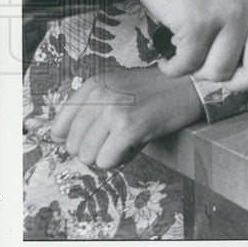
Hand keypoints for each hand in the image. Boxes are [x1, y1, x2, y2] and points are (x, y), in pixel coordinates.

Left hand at [51, 66, 202, 169]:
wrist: (189, 86)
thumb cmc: (155, 91)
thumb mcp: (117, 88)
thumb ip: (89, 107)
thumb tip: (58, 139)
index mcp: (94, 85)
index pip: (59, 127)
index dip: (73, 140)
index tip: (92, 139)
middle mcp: (100, 95)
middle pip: (72, 145)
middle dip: (93, 149)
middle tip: (116, 139)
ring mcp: (114, 111)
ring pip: (88, 156)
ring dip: (107, 156)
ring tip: (127, 141)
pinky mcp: (129, 128)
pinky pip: (107, 161)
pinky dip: (120, 160)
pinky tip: (135, 145)